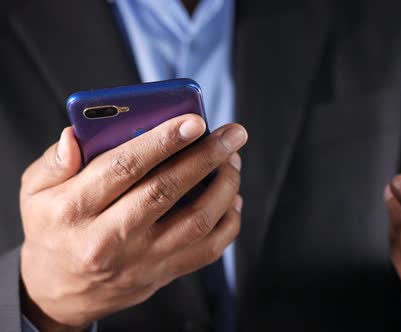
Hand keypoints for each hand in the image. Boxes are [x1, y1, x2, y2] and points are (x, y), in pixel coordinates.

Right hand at [19, 114, 246, 330]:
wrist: (61, 290)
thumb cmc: (53, 229)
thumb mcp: (35, 193)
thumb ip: (54, 162)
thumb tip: (75, 135)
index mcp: (74, 210)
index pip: (123, 168)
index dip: (162, 141)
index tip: (194, 120)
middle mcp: (110, 238)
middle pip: (165, 191)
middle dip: (206, 157)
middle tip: (232, 133)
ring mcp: (141, 260)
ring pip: (196, 221)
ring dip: (224, 186)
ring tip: (232, 159)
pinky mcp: (163, 273)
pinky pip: (208, 250)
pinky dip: (229, 221)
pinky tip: (232, 196)